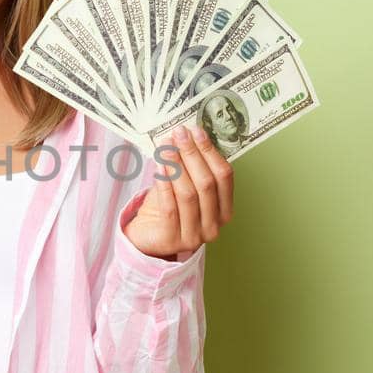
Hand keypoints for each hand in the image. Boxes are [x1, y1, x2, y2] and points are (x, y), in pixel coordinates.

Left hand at [124, 123, 233, 260]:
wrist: (147, 237)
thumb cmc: (169, 208)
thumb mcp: (184, 186)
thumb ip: (190, 166)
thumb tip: (187, 134)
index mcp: (224, 210)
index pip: (224, 176)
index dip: (210, 152)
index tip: (196, 131)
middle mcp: (214, 225)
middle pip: (206, 183)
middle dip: (192, 154)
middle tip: (179, 134)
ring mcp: (195, 236)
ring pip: (189, 194)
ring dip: (177, 166)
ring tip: (166, 147)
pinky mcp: (172, 240)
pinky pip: (170, 207)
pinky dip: (164, 184)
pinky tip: (159, 167)